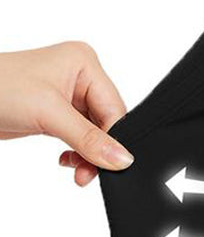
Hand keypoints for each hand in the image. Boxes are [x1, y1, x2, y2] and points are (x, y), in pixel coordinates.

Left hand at [0, 41, 132, 185]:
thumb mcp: (48, 114)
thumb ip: (88, 139)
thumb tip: (123, 158)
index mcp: (84, 63)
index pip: (115, 108)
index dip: (114, 139)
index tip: (111, 166)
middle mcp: (79, 76)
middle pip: (107, 122)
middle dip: (98, 150)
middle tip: (88, 173)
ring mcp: (67, 95)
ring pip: (94, 133)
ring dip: (87, 155)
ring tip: (77, 172)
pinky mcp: (54, 113)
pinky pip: (78, 136)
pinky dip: (76, 152)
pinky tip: (66, 159)